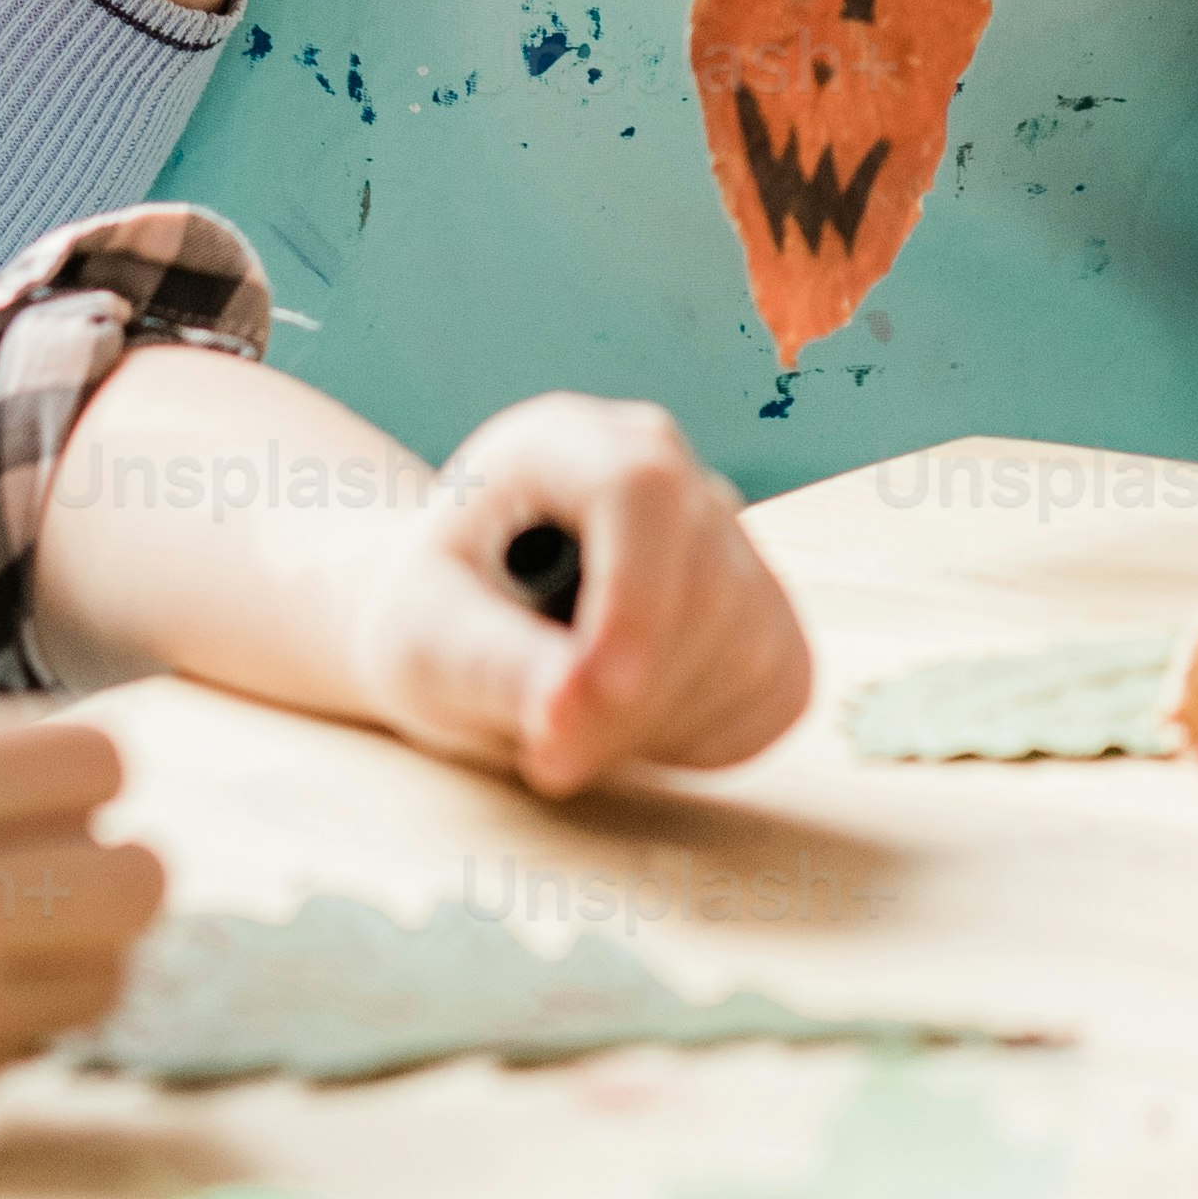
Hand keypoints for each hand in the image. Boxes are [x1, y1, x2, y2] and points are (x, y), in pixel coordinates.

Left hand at [367, 399, 813, 799]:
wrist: (466, 636)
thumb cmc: (434, 622)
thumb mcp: (424, 643)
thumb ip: (491, 664)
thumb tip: (569, 705)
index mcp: (566, 442)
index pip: (641, 489)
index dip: (632, 598)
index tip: (582, 704)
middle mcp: (663, 469)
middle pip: (702, 583)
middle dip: (628, 698)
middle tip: (545, 755)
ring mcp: (727, 535)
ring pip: (747, 643)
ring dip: (655, 724)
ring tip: (572, 722)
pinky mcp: (767, 611)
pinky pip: (774, 687)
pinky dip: (703, 736)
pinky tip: (630, 723)